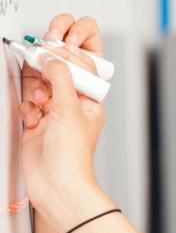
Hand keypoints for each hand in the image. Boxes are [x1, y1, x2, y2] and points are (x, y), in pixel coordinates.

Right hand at [19, 15, 110, 232]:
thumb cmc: (73, 156)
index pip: (82, 66)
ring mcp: (55, 113)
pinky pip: (28, 102)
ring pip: (40, 85)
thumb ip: (62, 78)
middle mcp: (74, 104)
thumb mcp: (70, 109)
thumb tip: (54, 56)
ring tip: (40, 104)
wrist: (56, 184)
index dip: (67, 54)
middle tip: (40, 69)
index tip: (52, 48)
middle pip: (58, 72)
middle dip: (47, 71)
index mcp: (91, 100)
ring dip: (36, 92)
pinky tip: (33, 120)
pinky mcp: (37, 122)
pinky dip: (28, 108)